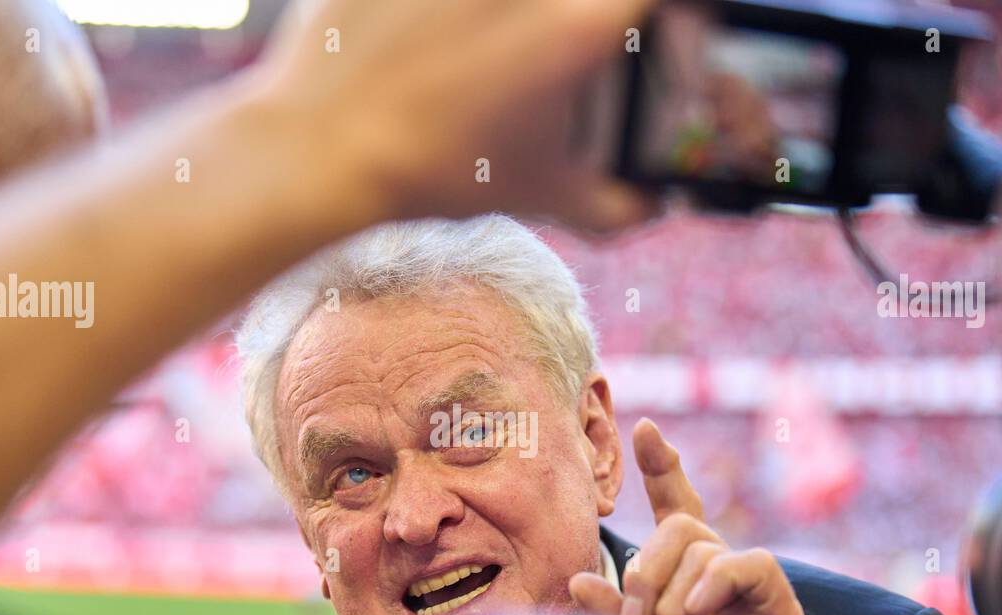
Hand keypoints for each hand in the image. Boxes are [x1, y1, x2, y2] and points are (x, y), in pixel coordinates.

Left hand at [255, 0, 658, 230]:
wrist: (323, 149)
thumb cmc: (435, 171)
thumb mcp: (536, 192)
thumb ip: (610, 204)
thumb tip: (648, 208)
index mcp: (578, 25)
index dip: (678, 9)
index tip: (663, 23)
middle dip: (593, 17)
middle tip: (575, 35)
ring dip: (520, 14)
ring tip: (495, 40)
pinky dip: (455, 8)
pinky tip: (447, 30)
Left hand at [570, 419, 817, 614]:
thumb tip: (578, 581)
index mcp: (686, 581)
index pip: (678, 510)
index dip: (663, 467)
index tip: (643, 427)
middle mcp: (719, 577)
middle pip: (679, 527)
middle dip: (645, 566)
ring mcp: (751, 591)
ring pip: (703, 545)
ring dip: (674, 596)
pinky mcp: (780, 608)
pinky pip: (747, 563)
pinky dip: (715, 582)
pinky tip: (699, 613)